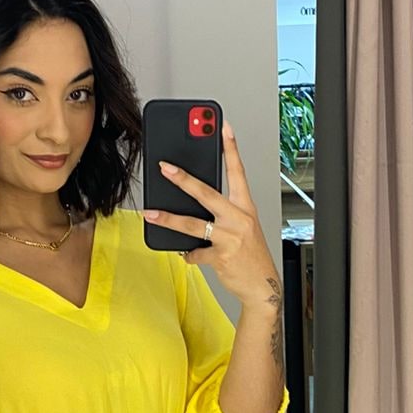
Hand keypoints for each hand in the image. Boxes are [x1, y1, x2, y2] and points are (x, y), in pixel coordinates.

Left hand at [142, 119, 279, 308]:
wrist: (262, 286)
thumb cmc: (251, 254)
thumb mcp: (244, 226)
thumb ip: (223, 212)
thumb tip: (194, 201)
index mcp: (245, 207)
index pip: (237, 171)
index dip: (231, 148)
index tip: (223, 127)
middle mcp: (239, 218)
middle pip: (206, 192)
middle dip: (183, 178)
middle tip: (165, 167)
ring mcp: (230, 237)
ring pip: (192, 223)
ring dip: (168, 218)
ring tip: (151, 214)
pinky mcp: (221, 256)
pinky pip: (194, 252)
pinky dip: (188, 253)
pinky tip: (188, 254)